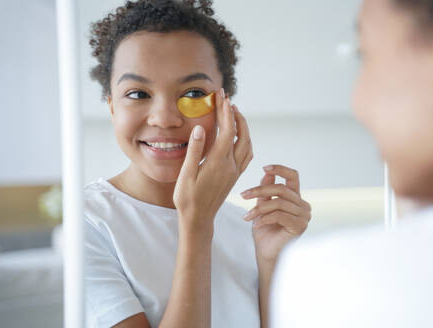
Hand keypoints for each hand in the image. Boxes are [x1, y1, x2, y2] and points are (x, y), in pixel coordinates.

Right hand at [173, 89, 252, 234]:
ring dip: (242, 126)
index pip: (227, 130)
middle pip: (241, 134)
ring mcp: (235, 171)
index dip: (226, 111)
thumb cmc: (188, 199)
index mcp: (218, 162)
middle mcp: (231, 165)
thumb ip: (195, 151)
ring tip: (234, 113)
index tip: (222, 96)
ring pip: (246, 143)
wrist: (199, 219)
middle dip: (236, 114)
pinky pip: (246, 154)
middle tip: (228, 100)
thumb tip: (201, 128)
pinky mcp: (235, 176)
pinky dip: (245, 139)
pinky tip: (238, 136)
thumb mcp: (186, 175)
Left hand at [241, 165, 310, 262]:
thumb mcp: (263, 206)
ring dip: (259, 208)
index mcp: (295, 198)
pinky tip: (257, 223)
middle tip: (243, 195)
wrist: (266, 253)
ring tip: (247, 215)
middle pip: (281, 189)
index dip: (280, 169)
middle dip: (260, 190)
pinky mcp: (299, 226)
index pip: (293, 176)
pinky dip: (265, 218)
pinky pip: (279, 215)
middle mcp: (303, 205)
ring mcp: (304, 216)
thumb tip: (267, 173)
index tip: (264, 168)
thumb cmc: (265, 231)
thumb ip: (266, 191)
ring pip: (279, 202)